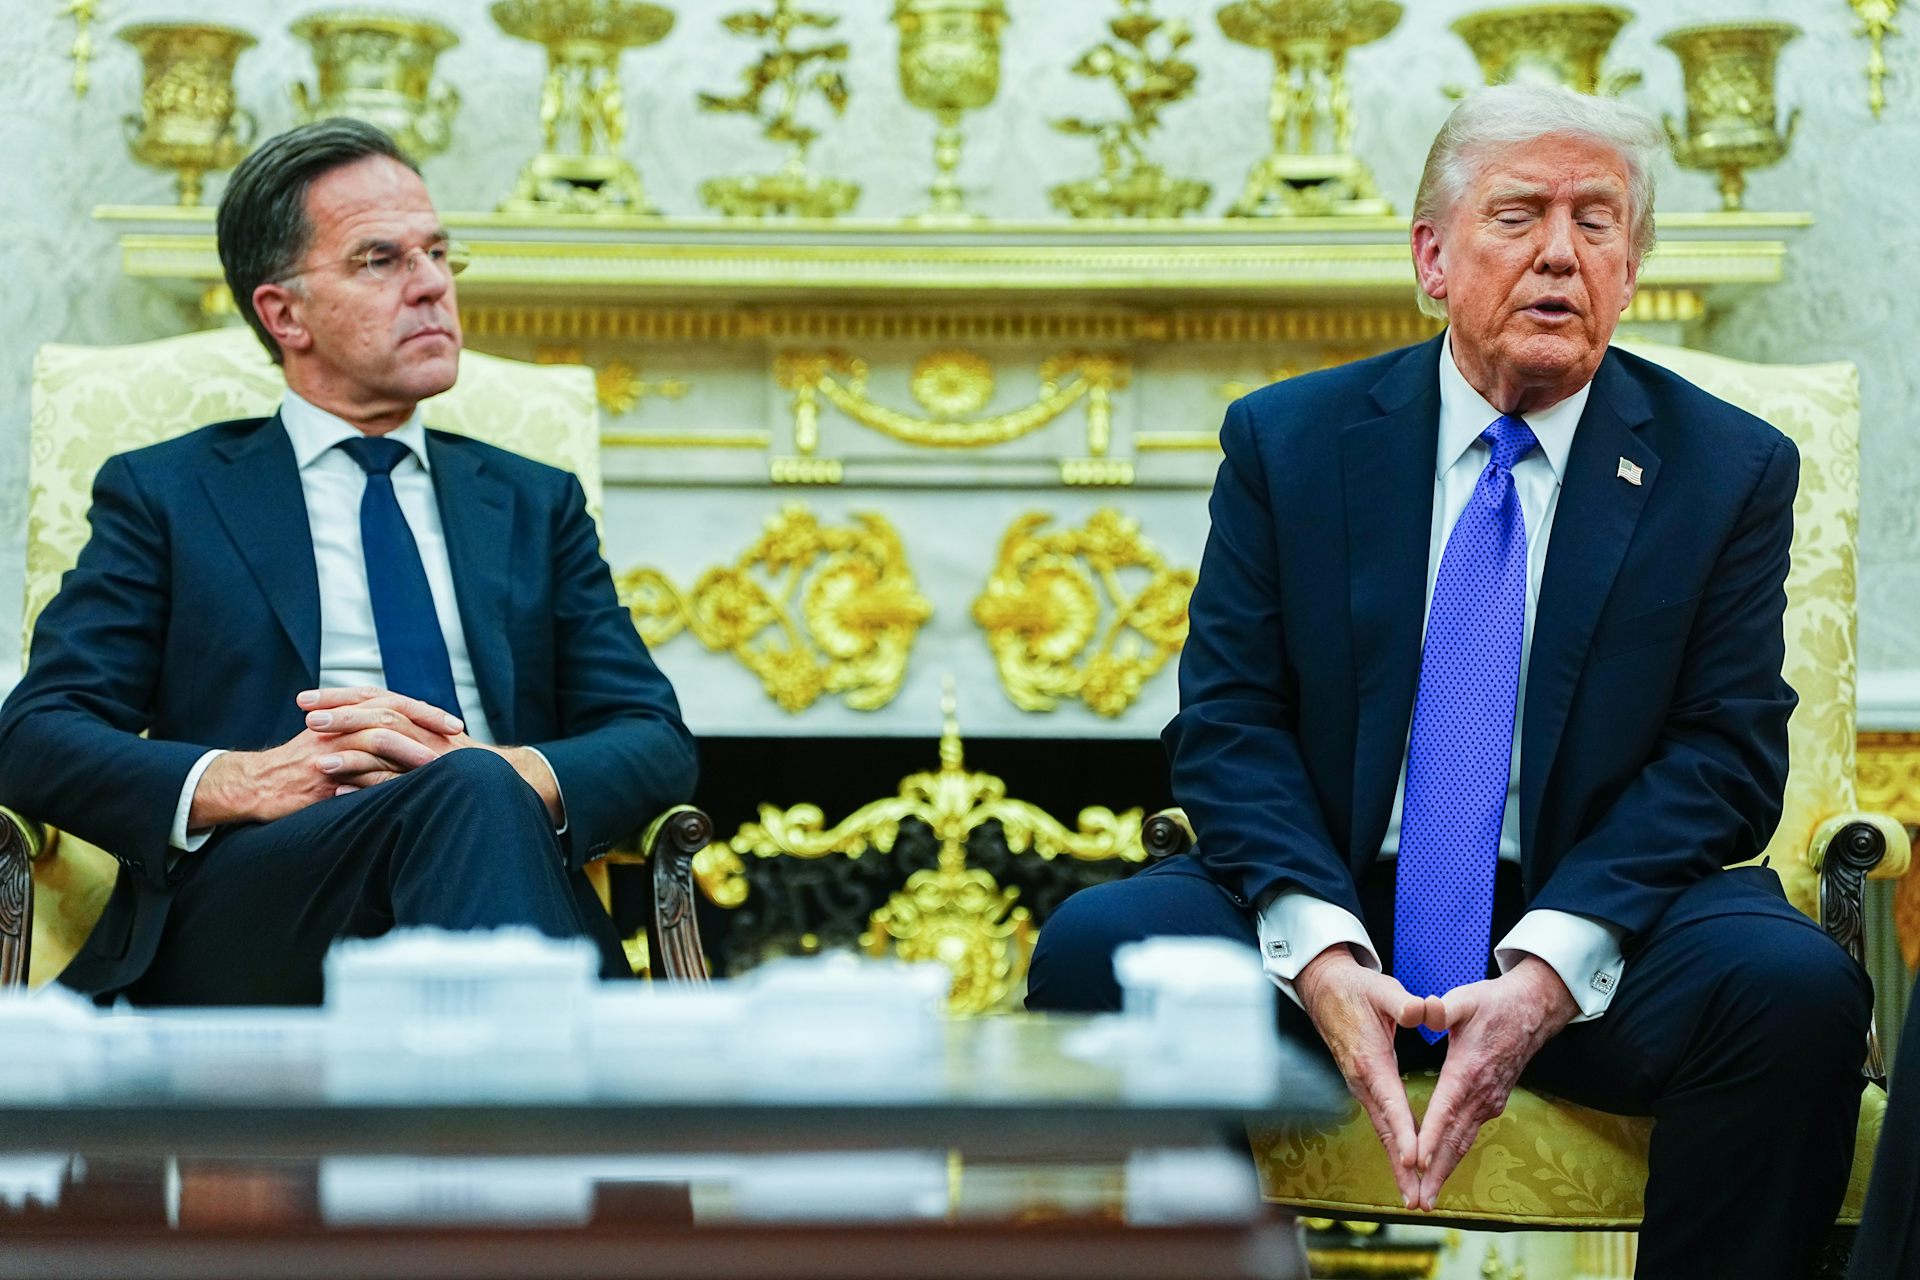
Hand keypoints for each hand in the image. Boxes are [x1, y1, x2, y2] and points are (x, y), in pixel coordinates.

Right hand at [187, 689, 452, 826]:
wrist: (254, 786)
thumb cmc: (296, 771)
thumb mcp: (332, 749)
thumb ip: (362, 744)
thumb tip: (400, 748)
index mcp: (344, 716)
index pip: (391, 703)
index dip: (423, 711)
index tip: (453, 722)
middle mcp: (339, 724)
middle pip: (391, 710)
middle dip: (427, 720)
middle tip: (457, 731)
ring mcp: (330, 745)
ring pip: (377, 735)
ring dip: (412, 747)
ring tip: (441, 759)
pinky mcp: (320, 768)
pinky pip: (356, 765)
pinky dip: (384, 771)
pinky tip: (405, 783)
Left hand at [297, 687, 563, 822]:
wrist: (501, 780)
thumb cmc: (456, 763)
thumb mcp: (422, 739)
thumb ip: (393, 731)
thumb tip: (353, 723)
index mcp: (415, 717)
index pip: (373, 697)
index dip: (339, 696)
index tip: (304, 700)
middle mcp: (422, 729)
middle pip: (378, 712)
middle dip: (340, 713)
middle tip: (306, 715)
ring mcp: (429, 754)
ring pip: (387, 743)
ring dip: (351, 751)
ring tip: (318, 759)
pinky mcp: (432, 779)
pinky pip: (396, 782)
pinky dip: (367, 786)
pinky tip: (338, 794)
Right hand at [1295, 945, 1444, 1208]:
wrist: (1324, 987)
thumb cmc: (1356, 988)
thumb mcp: (1382, 989)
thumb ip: (1404, 1003)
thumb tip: (1424, 1011)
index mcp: (1370, 1060)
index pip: (1392, 1103)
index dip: (1405, 1133)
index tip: (1416, 1161)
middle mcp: (1362, 1080)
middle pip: (1386, 1130)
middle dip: (1402, 1167)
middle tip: (1416, 1200)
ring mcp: (1360, 1085)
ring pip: (1383, 1131)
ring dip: (1398, 1164)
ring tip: (1413, 1195)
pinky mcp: (1363, 1085)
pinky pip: (1381, 1122)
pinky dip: (1394, 1146)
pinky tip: (1405, 1163)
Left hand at [1412, 957, 1579, 1209]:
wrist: (1532, 1010)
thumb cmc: (1493, 1003)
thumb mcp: (1464, 1000)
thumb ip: (1442, 1009)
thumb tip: (1425, 1008)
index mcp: (1468, 1071)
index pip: (1445, 1111)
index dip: (1429, 1137)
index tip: (1414, 1163)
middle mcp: (1480, 1094)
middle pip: (1454, 1140)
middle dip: (1435, 1173)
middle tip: (1418, 1203)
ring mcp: (1489, 1102)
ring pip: (1463, 1142)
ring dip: (1444, 1171)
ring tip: (1427, 1198)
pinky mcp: (1491, 1103)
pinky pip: (1469, 1135)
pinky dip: (1453, 1155)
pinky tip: (1441, 1169)